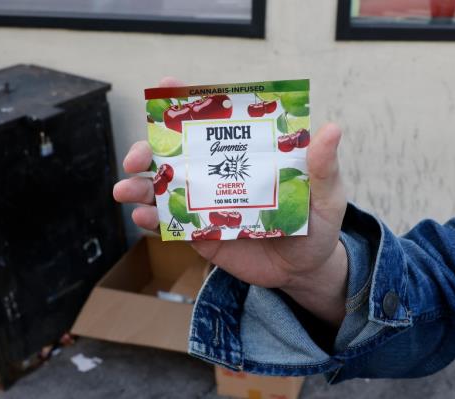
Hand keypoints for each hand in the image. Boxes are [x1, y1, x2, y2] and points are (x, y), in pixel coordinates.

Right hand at [114, 77, 348, 326]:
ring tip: (124, 190)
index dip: (188, 101)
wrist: (306, 270)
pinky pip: (171, 224)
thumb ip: (322, 166)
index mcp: (245, 154)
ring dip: (138, 186)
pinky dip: (152, 219)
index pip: (214, 120)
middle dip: (149, 149)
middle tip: (138, 158)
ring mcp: (206, 204)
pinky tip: (142, 218)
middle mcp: (219, 173)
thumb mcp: (326, 194)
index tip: (166, 86)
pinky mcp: (200, 234)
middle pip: (176, 154)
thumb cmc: (318, 224)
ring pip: (163, 188)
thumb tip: (330, 130)